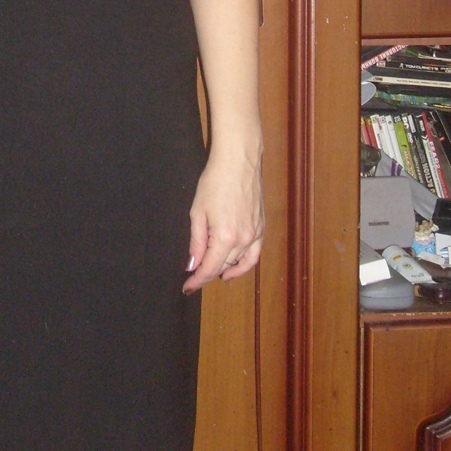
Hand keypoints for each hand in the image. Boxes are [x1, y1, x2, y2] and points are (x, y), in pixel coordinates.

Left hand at [182, 147, 263, 293]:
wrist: (238, 162)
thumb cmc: (214, 182)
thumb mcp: (197, 212)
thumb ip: (196, 242)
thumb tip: (192, 265)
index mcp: (225, 237)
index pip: (210, 268)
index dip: (197, 280)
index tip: (188, 287)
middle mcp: (243, 240)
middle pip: (223, 267)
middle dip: (207, 273)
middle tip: (194, 276)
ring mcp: (255, 235)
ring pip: (238, 263)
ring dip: (224, 270)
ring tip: (211, 273)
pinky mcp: (262, 228)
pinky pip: (254, 255)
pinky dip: (244, 265)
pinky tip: (234, 269)